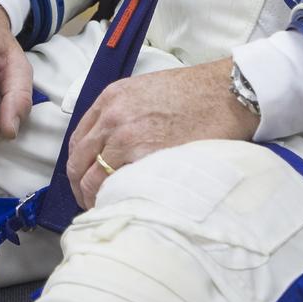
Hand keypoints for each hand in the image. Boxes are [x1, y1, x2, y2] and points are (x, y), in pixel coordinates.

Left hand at [66, 57, 256, 209]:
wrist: (225, 93)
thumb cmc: (194, 93)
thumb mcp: (147, 91)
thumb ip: (123, 113)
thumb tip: (112, 146)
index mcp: (111, 99)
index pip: (77, 141)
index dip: (79, 166)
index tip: (85, 181)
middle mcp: (112, 117)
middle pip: (78, 163)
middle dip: (81, 188)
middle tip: (92, 204)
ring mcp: (126, 137)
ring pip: (92, 180)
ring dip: (95, 199)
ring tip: (109, 210)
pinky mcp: (144, 156)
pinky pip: (116, 187)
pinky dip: (115, 201)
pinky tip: (124, 208)